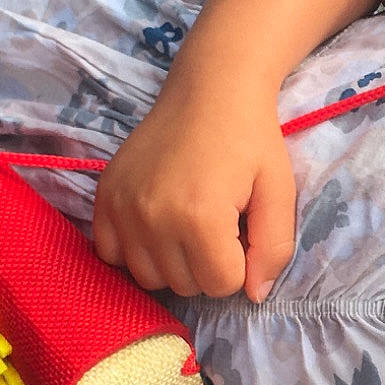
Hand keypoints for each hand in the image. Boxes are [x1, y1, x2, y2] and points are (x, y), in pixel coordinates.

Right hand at [92, 82, 295, 300]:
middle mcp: (153, 217)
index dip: (240, 264)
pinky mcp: (104, 196)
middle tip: (217, 222)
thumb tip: (255, 295)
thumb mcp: (279, 191)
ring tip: (188, 223)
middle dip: (207, 264)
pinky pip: (112, 254)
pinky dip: (134, 249)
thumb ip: (274, 248)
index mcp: (200, 217)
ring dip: (172, 262)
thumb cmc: (251, 139)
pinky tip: (156, 224)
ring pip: (148, 277)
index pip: (222, 285)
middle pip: (184, 285)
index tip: (241, 230)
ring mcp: (123, 207)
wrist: (210, 88)